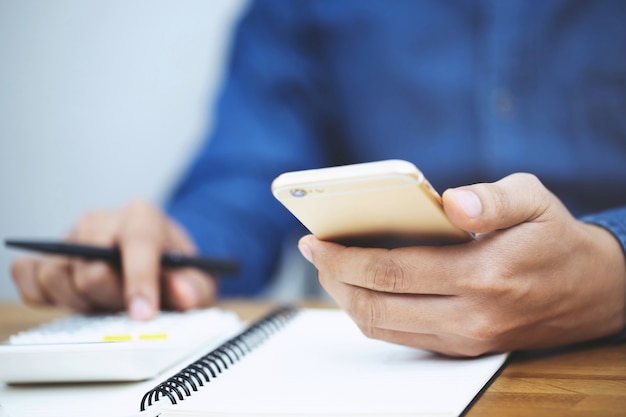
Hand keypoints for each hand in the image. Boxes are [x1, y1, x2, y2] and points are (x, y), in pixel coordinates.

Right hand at [11, 200, 217, 318]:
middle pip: (91, 268)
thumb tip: (183, 295)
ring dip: (78, 302)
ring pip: (55, 275)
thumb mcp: (197, 277)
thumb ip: (193, 286)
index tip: (143, 314)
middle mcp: (102, 222)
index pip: (137, 241)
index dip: (139, 281)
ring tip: (103, 305)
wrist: (156, 259)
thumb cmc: (174, 267)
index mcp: (142, 217)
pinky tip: (69, 299)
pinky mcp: (48, 255)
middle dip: (111, 299)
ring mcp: (71, 237)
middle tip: (127, 311)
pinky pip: (27, 274)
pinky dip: (41, 294)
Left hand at [298, 173, 625, 355]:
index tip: (314, 241)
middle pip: (377, 306)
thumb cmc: (556, 239)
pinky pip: (402, 336)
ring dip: (347, 299)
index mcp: (483, 275)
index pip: (392, 272)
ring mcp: (466, 338)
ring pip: (384, 328)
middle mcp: (470, 316)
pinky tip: (361, 288)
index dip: (344, 257)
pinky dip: (372, 313)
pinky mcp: (465, 346)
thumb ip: (491, 197)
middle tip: (314, 253)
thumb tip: (449, 201)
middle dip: (334, 279)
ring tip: (330, 268)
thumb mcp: (534, 200)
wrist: (595, 291)